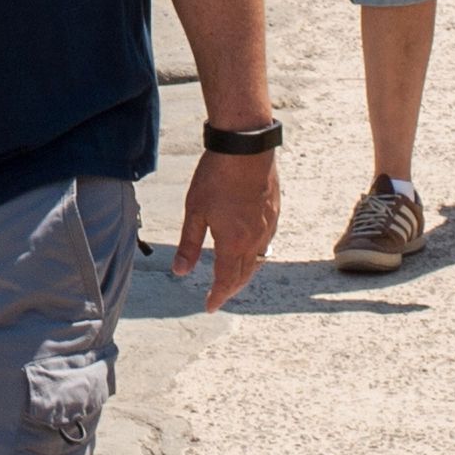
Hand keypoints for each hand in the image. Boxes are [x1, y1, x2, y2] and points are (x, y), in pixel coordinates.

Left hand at [171, 148, 277, 308]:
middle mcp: (255, 239)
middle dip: (231, 288)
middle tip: (219, 296)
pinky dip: (256, 254)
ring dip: (245, 273)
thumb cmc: (216, 177)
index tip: (209, 306)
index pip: (225, 279)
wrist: (246, 148)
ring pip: (258, 259)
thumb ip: (189, 244)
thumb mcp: (195, 211)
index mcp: (234, 242)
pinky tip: (249, 248)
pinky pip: (266, 242)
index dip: (217, 295)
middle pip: (244, 274)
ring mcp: (268, 225)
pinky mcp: (274, 211)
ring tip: (233, 277)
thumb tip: (180, 272)